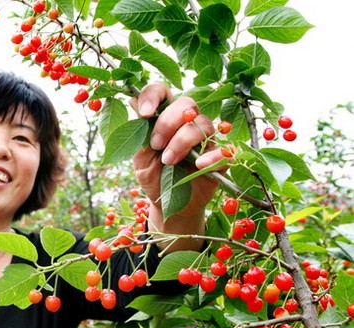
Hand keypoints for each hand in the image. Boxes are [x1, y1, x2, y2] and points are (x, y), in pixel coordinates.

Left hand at [130, 84, 224, 249]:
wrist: (168, 205)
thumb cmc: (154, 178)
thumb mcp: (140, 159)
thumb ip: (139, 134)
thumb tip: (133, 102)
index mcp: (165, 119)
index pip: (163, 93)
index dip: (154, 96)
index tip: (146, 113)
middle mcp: (187, 124)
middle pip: (187, 103)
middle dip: (168, 122)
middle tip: (156, 145)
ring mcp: (205, 139)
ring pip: (202, 124)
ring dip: (182, 141)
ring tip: (168, 161)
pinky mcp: (220, 158)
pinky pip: (224, 149)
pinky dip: (211, 155)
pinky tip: (198, 164)